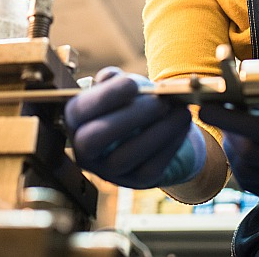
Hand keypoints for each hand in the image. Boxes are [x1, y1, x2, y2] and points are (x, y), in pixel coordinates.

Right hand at [64, 67, 205, 188]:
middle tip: (158, 102)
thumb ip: (114, 79)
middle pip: (94, 140)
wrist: (152, 129)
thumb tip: (111, 77)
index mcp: (76, 121)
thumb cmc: (131, 103)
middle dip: (128, 118)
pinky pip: (150, 168)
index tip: (132, 84)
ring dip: (156, 132)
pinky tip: (182, 125)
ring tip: (179, 111)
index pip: (79, 111)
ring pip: (124, 157)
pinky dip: (170, 144)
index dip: (105, 98)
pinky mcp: (135, 181)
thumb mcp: (121, 87)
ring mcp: (108, 170)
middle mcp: (84, 150)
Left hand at [198, 82, 258, 202]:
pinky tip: (240, 151)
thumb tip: (247, 71)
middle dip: (227, 133)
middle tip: (215, 116)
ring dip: (231, 151)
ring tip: (229, 131)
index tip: (206, 108)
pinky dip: (241, 168)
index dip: (232, 120)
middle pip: (252, 154)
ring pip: (250, 173)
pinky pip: (257, 186)